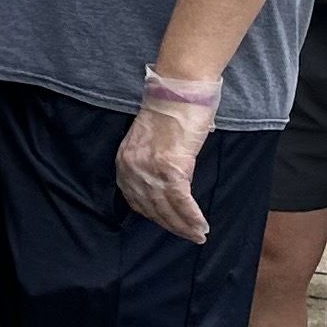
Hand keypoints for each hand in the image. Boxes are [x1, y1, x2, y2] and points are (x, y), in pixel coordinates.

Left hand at [116, 87, 219, 243]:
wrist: (179, 91)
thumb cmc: (171, 111)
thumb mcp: (150, 141)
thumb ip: (152, 163)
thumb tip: (168, 182)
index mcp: (124, 161)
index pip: (136, 199)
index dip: (155, 215)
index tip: (169, 223)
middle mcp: (132, 168)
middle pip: (151, 207)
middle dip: (171, 224)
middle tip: (188, 235)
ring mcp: (150, 170)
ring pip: (166, 208)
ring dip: (184, 226)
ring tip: (198, 235)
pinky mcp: (171, 169)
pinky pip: (182, 202)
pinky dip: (192, 217)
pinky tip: (201, 226)